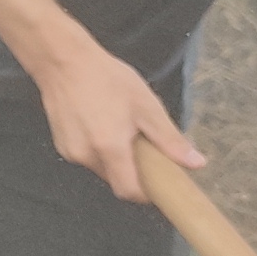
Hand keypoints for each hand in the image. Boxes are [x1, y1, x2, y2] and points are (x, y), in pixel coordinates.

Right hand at [29, 39, 202, 202]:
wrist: (63, 62)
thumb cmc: (108, 79)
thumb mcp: (146, 106)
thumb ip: (170, 140)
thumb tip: (196, 164)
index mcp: (110, 148)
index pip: (128, 191)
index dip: (145, 194)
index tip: (158, 183)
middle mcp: (86, 156)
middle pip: (115, 179)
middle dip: (131, 170)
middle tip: (141, 144)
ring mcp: (70, 151)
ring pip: (100, 168)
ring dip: (114, 159)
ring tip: (119, 128)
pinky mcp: (60, 144)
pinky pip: (86, 156)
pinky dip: (97, 149)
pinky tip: (99, 124)